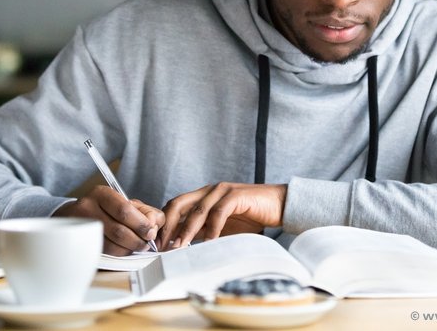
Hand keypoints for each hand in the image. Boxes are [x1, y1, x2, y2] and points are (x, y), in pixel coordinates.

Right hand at [53, 186, 164, 255]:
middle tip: (146, 243)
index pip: (124, 210)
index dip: (141, 224)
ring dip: (129, 249)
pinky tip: (124, 249)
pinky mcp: (81, 243)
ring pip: (111, 245)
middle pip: (118, 230)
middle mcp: (88, 208)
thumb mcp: (126, 202)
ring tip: (137, 246)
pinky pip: (104, 253)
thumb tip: (155, 225)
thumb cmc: (107, 209)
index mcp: (102, 194)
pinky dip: (119, 253)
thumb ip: (145, 211)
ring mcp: (82, 227)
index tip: (151, 232)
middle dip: (137, 240)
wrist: (75, 216)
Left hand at [157, 182, 286, 249]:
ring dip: (186, 230)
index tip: (157, 244)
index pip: (175, 206)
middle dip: (168, 225)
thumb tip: (181, 244)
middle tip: (162, 246)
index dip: (164, 223)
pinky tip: (209, 242)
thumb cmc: (251, 216)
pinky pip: (219, 212)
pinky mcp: (236, 195)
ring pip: (197, 210)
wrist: (279, 205)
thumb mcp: (221, 226)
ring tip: (179, 246)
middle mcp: (209, 190)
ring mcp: (222, 191)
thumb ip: (203, 230)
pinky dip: (212, 228)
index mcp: (203, 196)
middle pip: (179, 203)